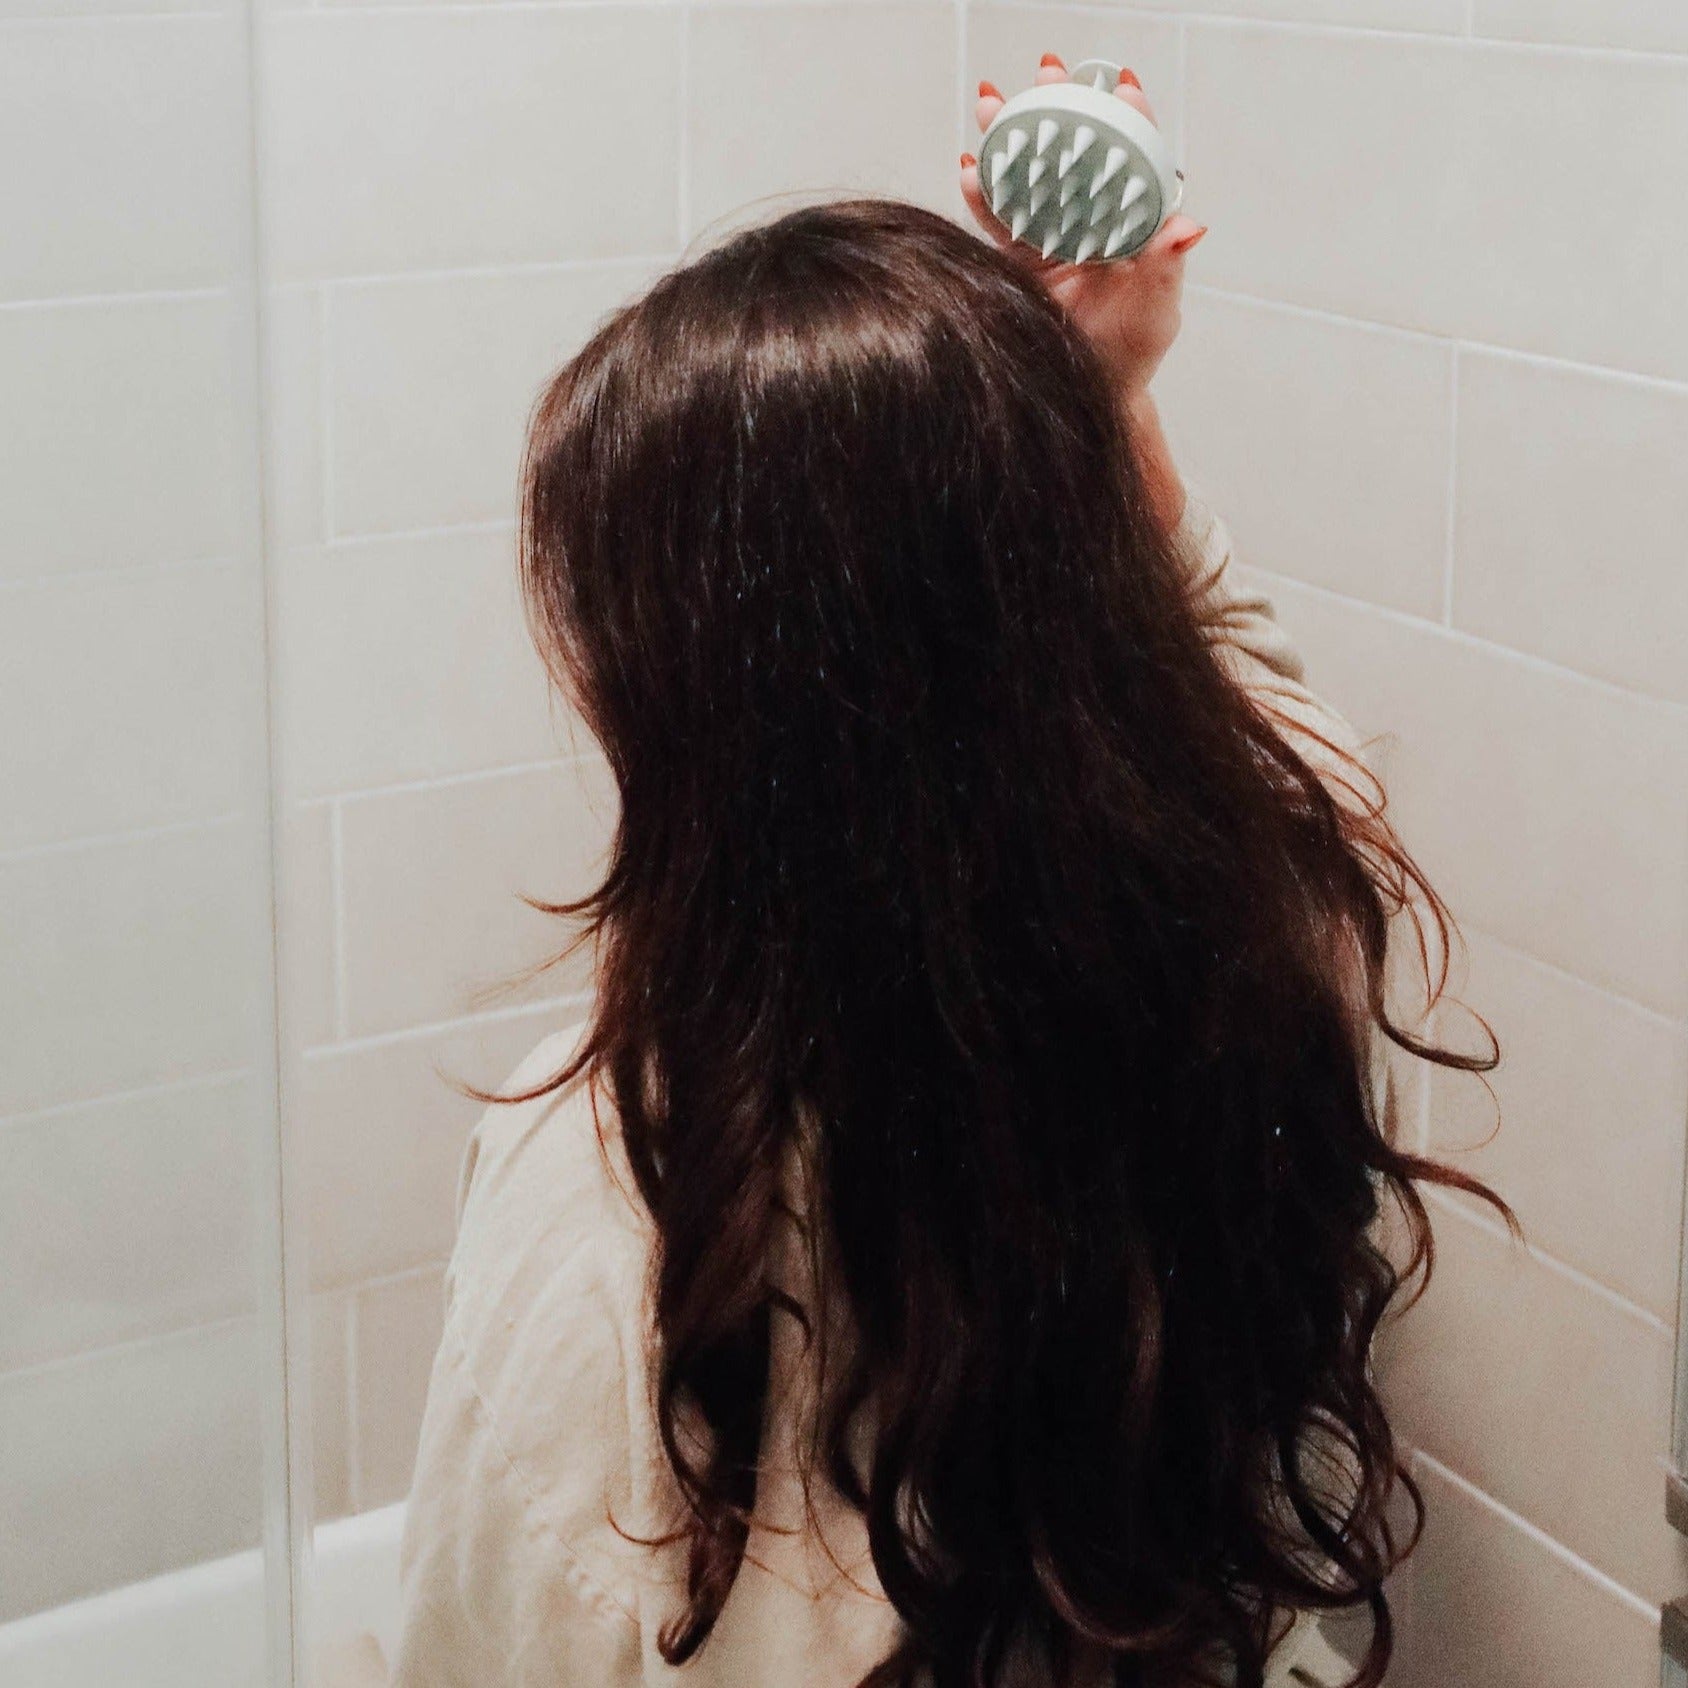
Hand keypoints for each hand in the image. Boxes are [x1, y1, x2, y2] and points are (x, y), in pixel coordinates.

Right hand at [959, 54, 1206, 400]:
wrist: (1086, 401)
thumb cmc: (1130, 357)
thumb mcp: (1156, 314)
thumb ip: (1165, 268)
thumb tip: (1188, 225)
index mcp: (1128, 226)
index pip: (1130, 161)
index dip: (1128, 120)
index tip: (1121, 84)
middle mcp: (1087, 224)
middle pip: (1071, 156)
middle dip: (1057, 110)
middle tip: (1044, 70)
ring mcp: (1048, 241)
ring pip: (1027, 179)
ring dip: (1007, 140)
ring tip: (988, 102)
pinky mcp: (1012, 264)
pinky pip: (994, 225)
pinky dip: (980, 197)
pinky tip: (968, 170)